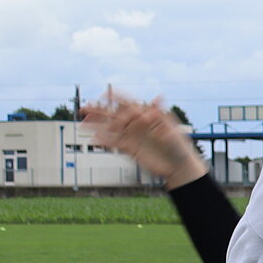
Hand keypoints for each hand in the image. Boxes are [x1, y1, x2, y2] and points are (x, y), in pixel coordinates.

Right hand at [80, 89, 208, 187]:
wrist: (179, 167)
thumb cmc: (179, 146)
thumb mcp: (171, 128)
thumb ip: (161, 114)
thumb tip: (158, 97)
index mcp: (146, 116)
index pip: (129, 104)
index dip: (116, 98)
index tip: (104, 96)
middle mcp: (137, 125)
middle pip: (115, 115)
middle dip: (99, 111)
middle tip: (84, 108)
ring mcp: (132, 137)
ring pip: (111, 129)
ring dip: (96, 125)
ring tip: (82, 123)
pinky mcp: (130, 149)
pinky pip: (114, 144)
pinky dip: (104, 141)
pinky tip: (93, 139)